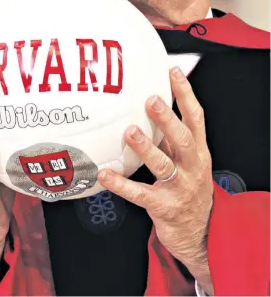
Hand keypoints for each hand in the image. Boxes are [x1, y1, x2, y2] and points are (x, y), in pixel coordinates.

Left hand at [98, 67, 213, 293]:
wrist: (199, 232)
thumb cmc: (188, 187)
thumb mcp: (189, 160)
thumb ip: (173, 137)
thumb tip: (152, 103)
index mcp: (198, 151)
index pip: (195, 117)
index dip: (185, 94)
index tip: (172, 72)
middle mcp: (192, 166)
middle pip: (183, 139)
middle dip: (167, 119)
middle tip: (151, 100)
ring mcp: (180, 187)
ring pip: (163, 165)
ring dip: (146, 147)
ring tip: (130, 131)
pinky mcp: (164, 207)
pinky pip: (140, 194)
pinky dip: (121, 184)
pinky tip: (105, 173)